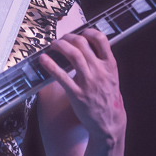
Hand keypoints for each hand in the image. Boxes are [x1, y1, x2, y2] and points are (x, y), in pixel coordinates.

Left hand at [39, 29, 125, 145]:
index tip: (81, 32)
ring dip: (60, 46)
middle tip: (62, 39)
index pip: (101, 40)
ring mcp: (88, 82)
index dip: (89, 32)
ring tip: (53, 45)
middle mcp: (100, 71)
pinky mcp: (77, 94)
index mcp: (110, 66)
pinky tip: (43, 59)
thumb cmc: (109, 99)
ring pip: (73, 55)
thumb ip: (103, 63)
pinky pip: (61, 76)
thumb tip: (88, 48)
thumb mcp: (112, 78)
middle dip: (69, 38)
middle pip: (83, 44)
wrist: (109, 123)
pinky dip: (50, 65)